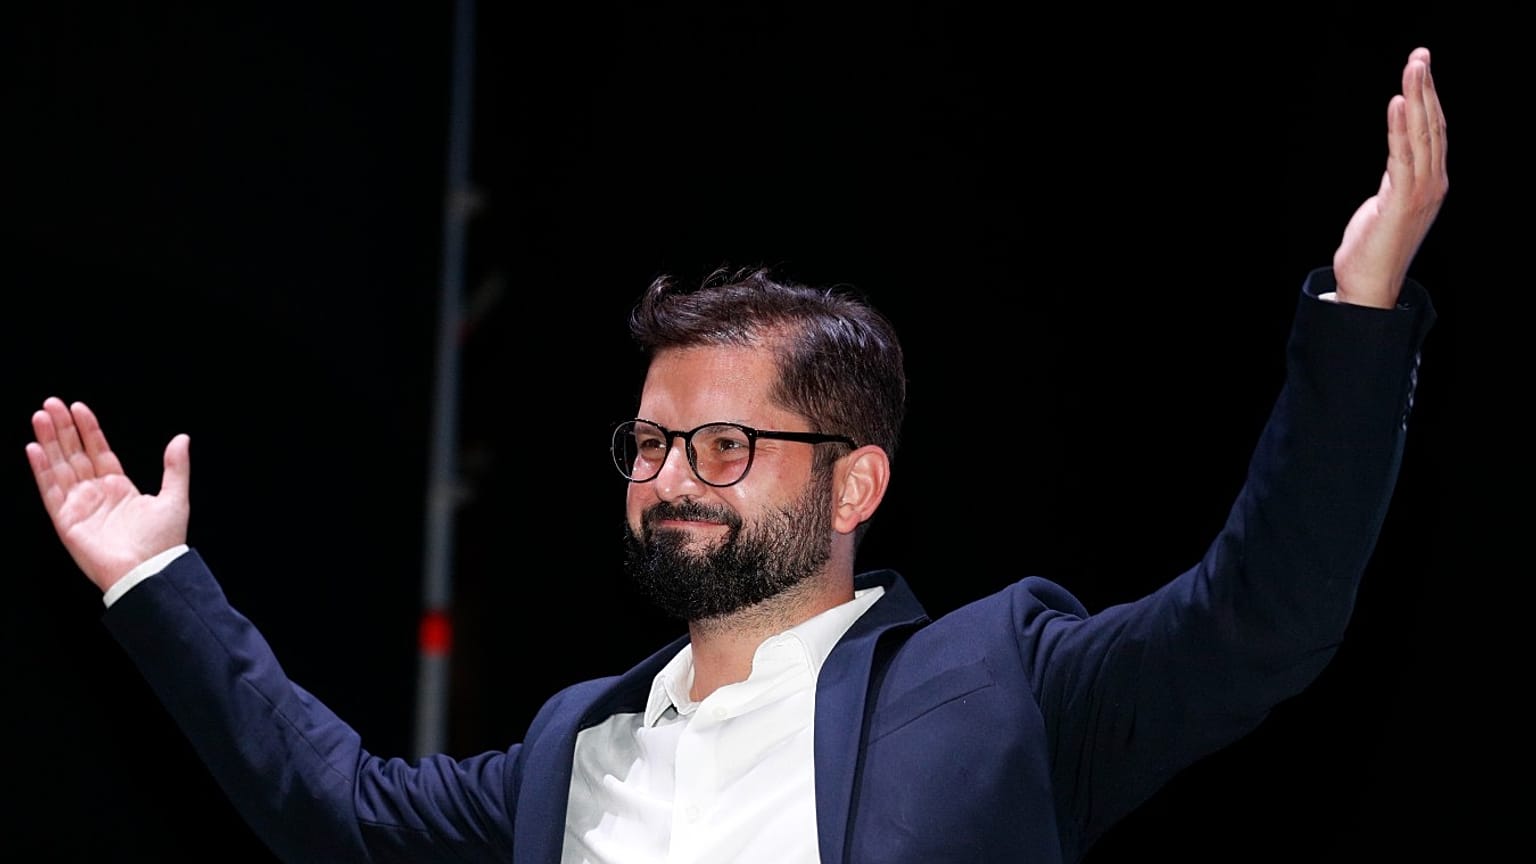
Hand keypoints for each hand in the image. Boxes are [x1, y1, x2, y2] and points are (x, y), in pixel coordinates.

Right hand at [25, 397, 190, 592]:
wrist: (148, 572)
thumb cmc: (163, 542)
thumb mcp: (175, 497)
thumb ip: (175, 467)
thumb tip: (181, 438)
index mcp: (120, 488)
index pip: (99, 451)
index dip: (88, 429)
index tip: (78, 407)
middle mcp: (96, 494)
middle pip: (75, 454)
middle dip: (63, 429)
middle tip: (52, 403)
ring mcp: (79, 506)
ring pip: (59, 466)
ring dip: (49, 442)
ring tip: (40, 416)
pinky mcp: (66, 520)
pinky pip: (50, 490)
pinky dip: (41, 469)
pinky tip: (34, 448)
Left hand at [1332, 47, 1448, 307]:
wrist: (1368, 284)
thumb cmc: (1374, 246)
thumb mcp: (1387, 202)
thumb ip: (1396, 177)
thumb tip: (1397, 156)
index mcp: (1431, 182)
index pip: (1433, 131)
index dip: (1429, 98)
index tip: (1421, 67)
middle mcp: (1433, 183)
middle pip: (1432, 126)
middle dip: (1426, 88)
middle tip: (1420, 55)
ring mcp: (1421, 192)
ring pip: (1421, 136)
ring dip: (1417, 98)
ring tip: (1413, 67)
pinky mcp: (1400, 202)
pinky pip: (1401, 157)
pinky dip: (1399, 128)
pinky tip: (1396, 104)